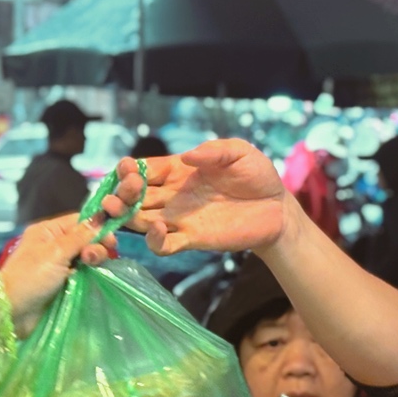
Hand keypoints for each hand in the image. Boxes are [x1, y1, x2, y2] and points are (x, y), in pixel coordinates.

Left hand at [0, 214, 114, 335]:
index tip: (111, 241)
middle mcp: (54, 245)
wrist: (13, 312)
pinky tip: (92, 279)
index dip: (97, 228)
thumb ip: (80, 236)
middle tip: (91, 260)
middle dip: (95, 247)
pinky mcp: (63, 284)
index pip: (79, 221)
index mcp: (48, 231)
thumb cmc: (30, 278)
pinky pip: (83, 275)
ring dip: (93, 262)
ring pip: (86, 258)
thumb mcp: (55, 252)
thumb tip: (100, 219)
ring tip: (90, 270)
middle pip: (85, 239)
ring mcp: (59, 266)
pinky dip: (89, 276)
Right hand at [104, 139, 291, 255]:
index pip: (143, 170)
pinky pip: (164, 245)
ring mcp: (180, 219)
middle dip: (121, 194)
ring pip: (141, 221)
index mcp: (178, 170)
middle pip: (134, 197)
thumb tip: (186, 158)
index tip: (128, 169)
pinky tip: (157, 230)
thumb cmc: (257, 175)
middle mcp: (173, 195)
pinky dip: (154, 241)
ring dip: (125, 217)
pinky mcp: (192, 239)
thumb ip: (213, 151)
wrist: (276, 208)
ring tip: (121, 211)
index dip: (129, 170)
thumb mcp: (239, 152)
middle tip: (123, 192)